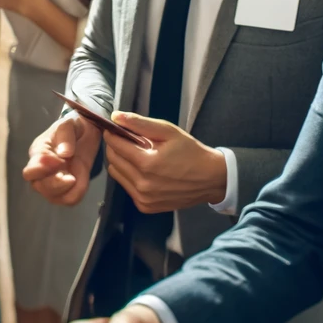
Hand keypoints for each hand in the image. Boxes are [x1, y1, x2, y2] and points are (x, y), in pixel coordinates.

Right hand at [23, 113, 101, 205]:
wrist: (86, 131)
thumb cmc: (72, 126)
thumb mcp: (68, 124)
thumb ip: (65, 137)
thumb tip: (64, 154)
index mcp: (38, 154)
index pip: (30, 171)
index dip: (41, 170)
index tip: (58, 161)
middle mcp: (43, 171)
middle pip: (40, 187)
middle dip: (54, 184)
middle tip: (70, 177)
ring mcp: (56, 181)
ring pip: (53, 197)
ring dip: (65, 191)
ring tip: (76, 178)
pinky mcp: (70, 187)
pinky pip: (69, 199)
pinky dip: (76, 193)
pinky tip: (81, 181)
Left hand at [104, 113, 226, 212]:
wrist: (210, 178)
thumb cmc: (191, 152)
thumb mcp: (168, 131)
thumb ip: (140, 123)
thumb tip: (115, 116)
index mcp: (147, 163)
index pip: (115, 145)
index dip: (112, 133)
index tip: (113, 128)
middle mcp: (142, 184)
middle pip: (113, 160)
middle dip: (116, 146)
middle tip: (127, 139)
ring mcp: (143, 198)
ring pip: (116, 174)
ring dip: (121, 162)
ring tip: (137, 154)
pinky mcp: (145, 206)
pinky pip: (126, 187)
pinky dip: (130, 176)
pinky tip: (144, 170)